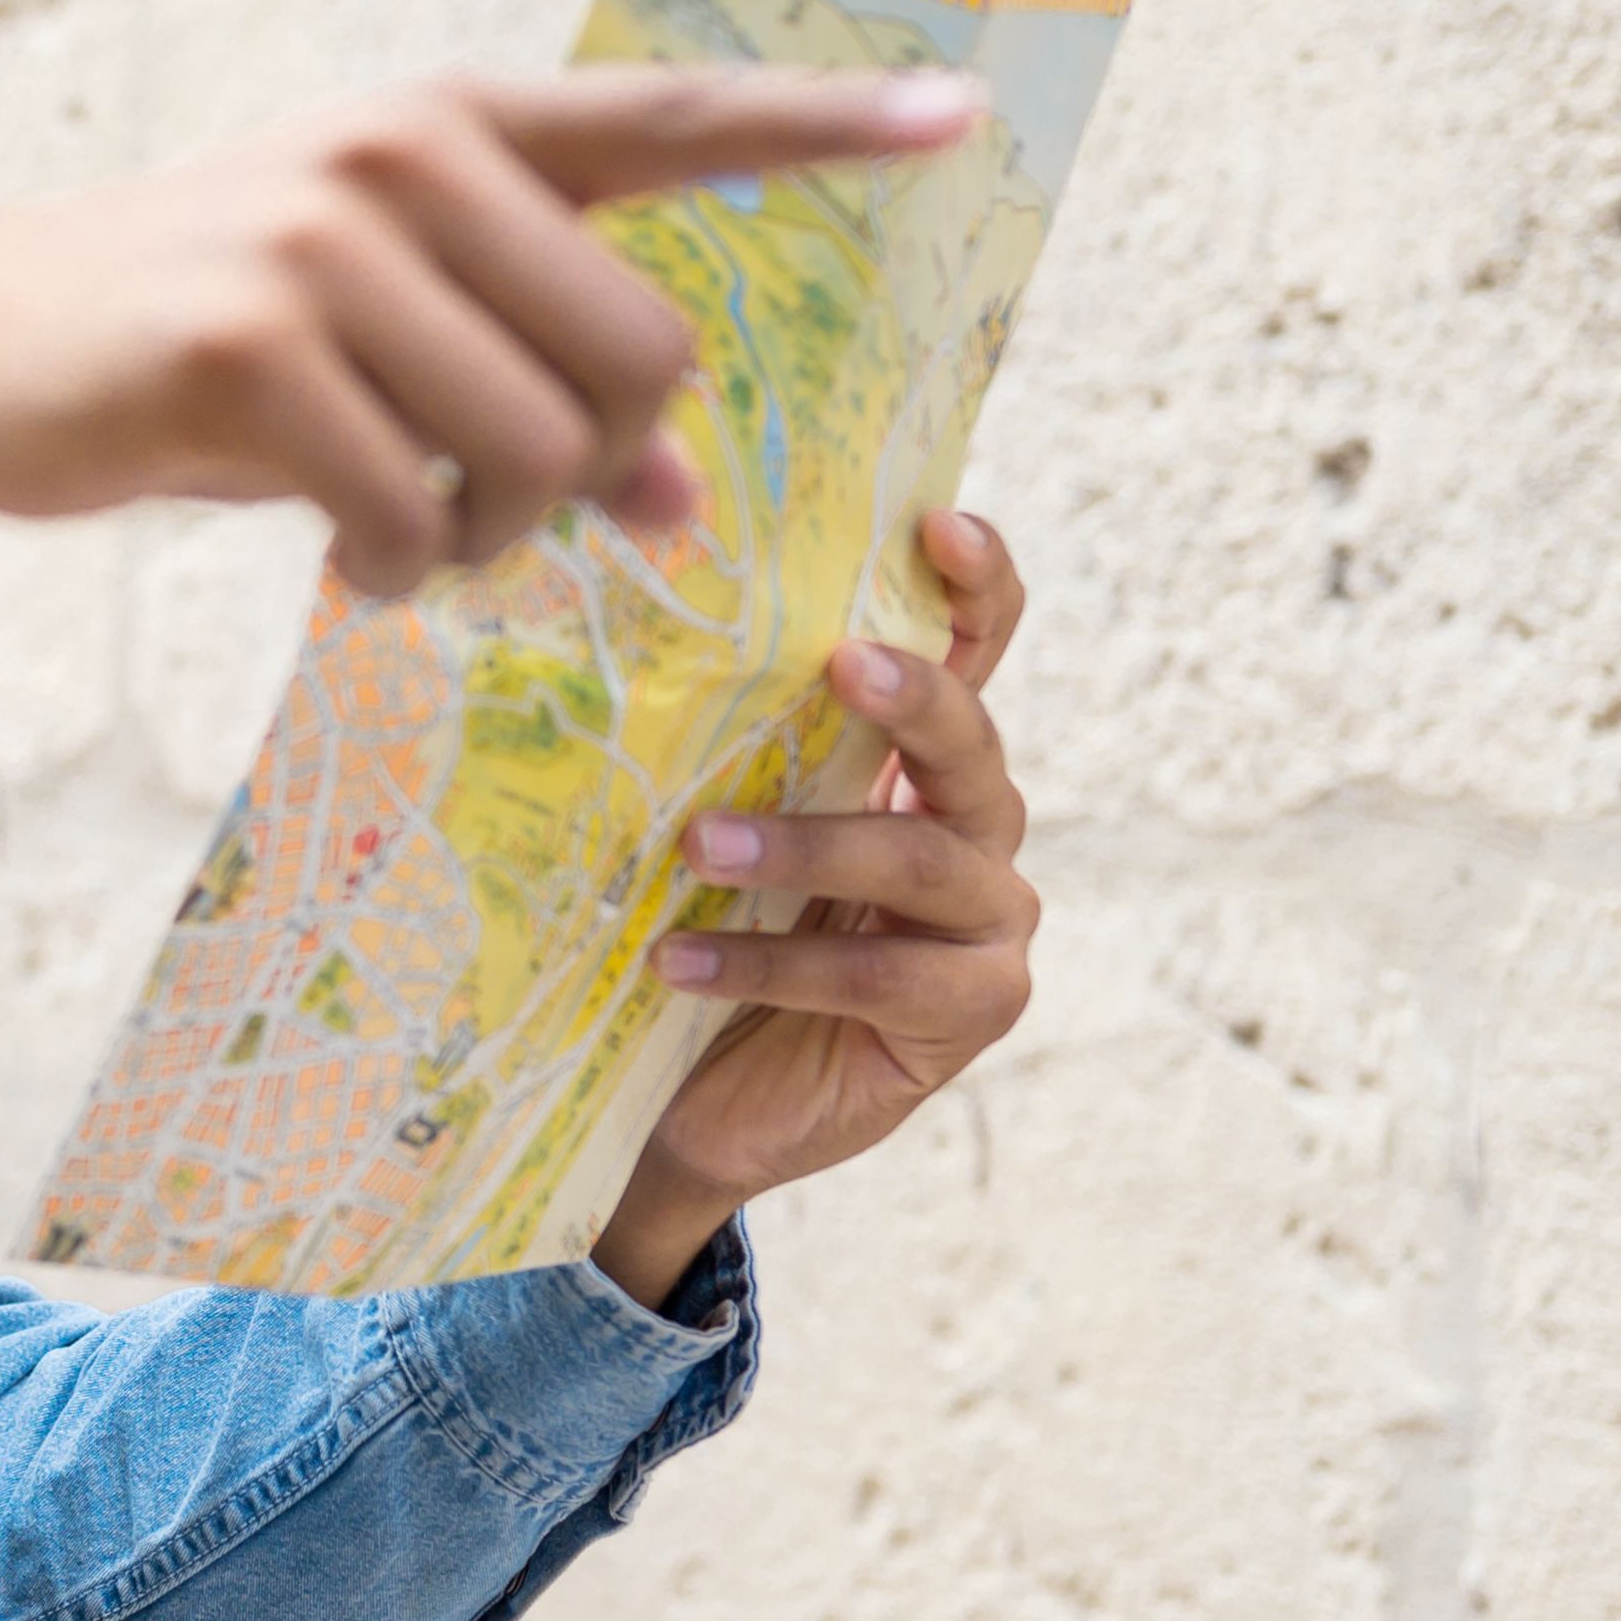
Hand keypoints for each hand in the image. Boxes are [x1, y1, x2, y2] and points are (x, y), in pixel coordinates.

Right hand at [0, 66, 983, 598]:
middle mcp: (404, 155)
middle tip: (493, 510)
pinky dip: (401, 571)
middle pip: (639, 356)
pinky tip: (343, 560)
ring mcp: (323, 243)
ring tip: (407, 534)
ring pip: (538, 451)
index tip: (965, 117)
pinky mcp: (247, 351)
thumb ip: (536, 387)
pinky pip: (415, 514)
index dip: (827, 125)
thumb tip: (682, 509)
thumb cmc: (199, 343)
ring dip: (493, 538)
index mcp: (455, 126)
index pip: (678, 117)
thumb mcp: (380, 335)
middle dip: (595, 474)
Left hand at [588, 509, 1038, 1308]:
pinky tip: (679, 962)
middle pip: (971, 742)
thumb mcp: (715, 822)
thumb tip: (632, 630)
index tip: (937, 523)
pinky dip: (771, 966)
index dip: (976, 584)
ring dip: (808, 848)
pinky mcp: (971, 1011)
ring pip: (923, 862)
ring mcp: (988, 923)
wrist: (697, 1098)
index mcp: (921, 756)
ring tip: (700, 846)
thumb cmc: (707, 932)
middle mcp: (975, 825)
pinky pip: (883, 978)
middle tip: (841, 663)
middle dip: (913, 697)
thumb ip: (727, 744)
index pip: (978, 648)